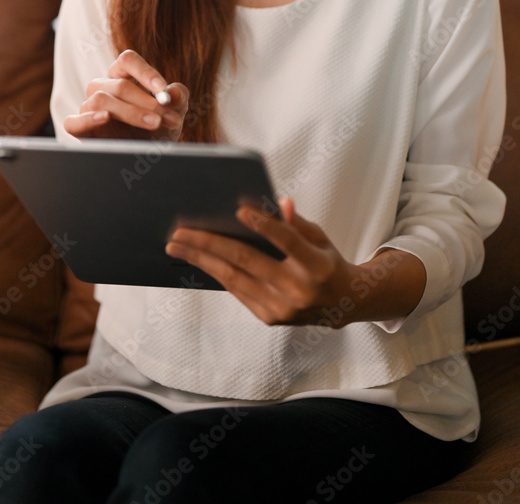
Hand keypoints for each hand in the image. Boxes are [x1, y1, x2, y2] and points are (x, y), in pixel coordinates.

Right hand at [63, 49, 188, 141]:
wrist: (147, 154)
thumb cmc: (159, 127)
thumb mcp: (175, 110)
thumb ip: (178, 97)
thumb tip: (172, 92)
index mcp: (122, 74)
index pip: (127, 60)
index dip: (145, 72)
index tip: (163, 89)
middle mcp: (103, 86)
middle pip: (119, 85)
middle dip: (148, 103)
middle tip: (169, 117)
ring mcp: (89, 106)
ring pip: (101, 100)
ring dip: (132, 113)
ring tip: (155, 124)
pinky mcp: (79, 128)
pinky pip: (73, 121)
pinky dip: (87, 119)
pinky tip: (105, 117)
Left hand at [165, 196, 354, 326]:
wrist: (341, 305)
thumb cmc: (326, 262)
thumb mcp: (320, 238)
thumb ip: (297, 222)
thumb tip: (279, 202)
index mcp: (316, 266)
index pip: (287, 241)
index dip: (264, 226)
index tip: (239, 211)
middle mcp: (298, 290)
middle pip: (248, 261)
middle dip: (210, 243)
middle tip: (181, 231)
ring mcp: (282, 308)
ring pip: (233, 278)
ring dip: (201, 260)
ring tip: (177, 245)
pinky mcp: (269, 318)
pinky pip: (236, 290)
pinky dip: (216, 272)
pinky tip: (198, 259)